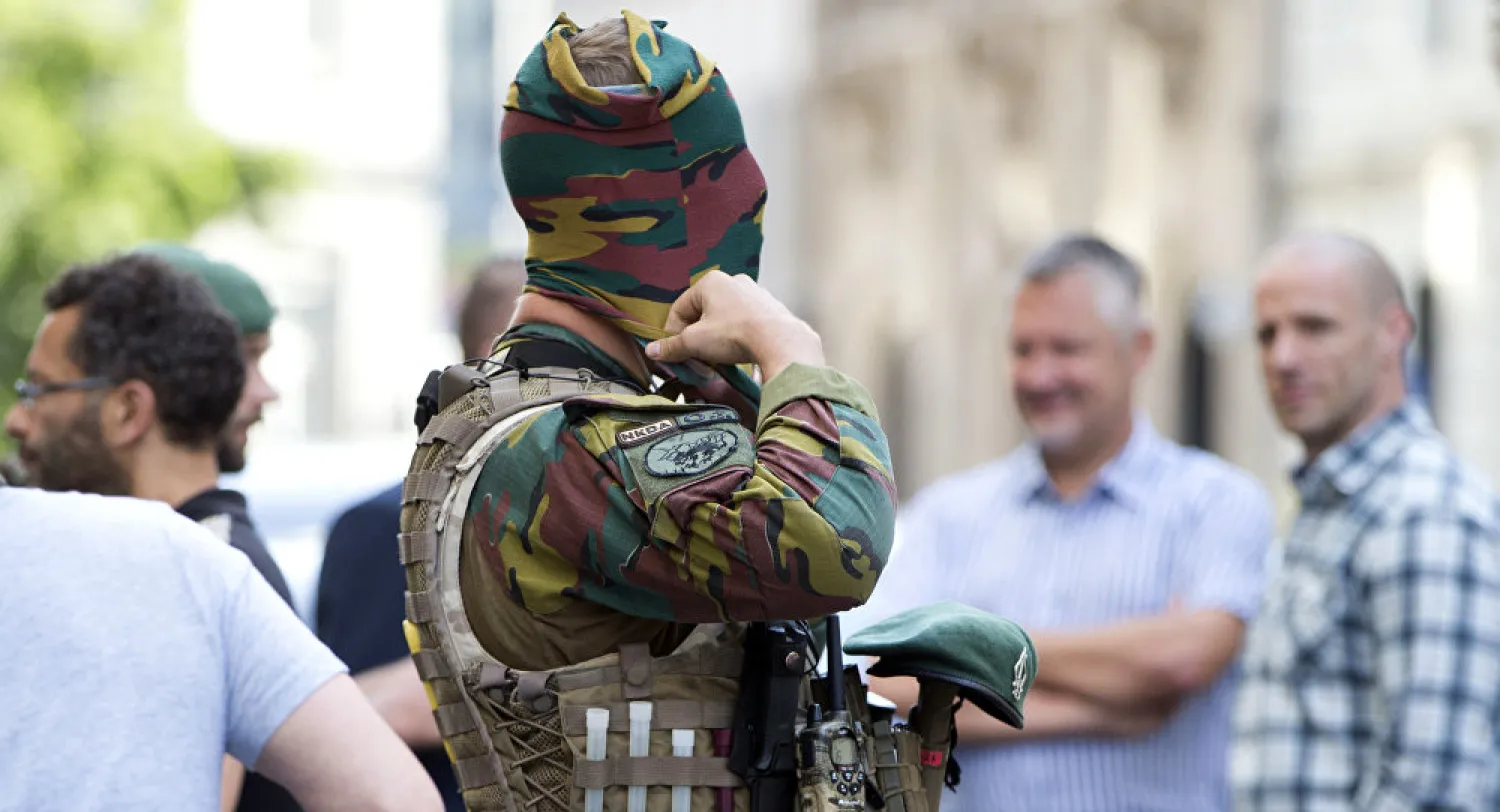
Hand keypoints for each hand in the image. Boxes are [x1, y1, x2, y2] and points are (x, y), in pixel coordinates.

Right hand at [645, 271, 823, 379]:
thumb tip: (652, 351)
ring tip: (717, 363)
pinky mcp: (769, 309)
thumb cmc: (734, 334)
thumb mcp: (695, 342)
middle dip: (696, 342)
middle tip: (697, 363)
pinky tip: (738, 356)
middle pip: (702, 316)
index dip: (673, 335)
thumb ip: (672, 346)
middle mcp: (733, 282)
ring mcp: (754, 294)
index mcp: (710, 282)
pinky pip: (744, 324)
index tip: (675, 354)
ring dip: (715, 343)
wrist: (780, 341)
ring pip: (723, 321)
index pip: (680, 309)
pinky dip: (736, 339)